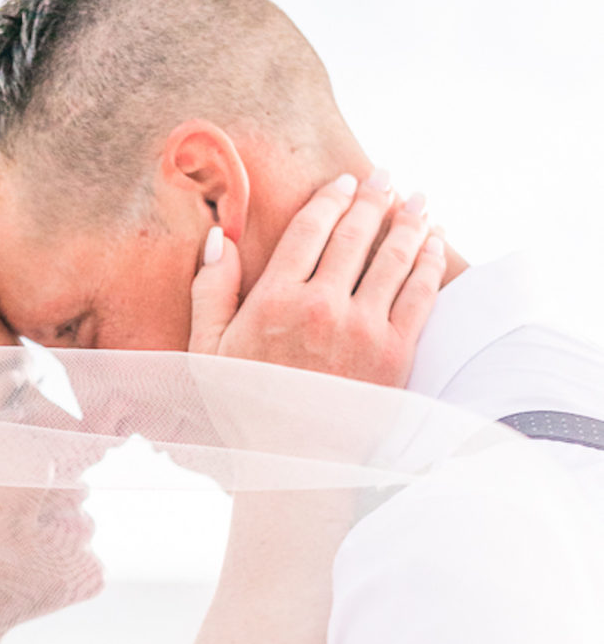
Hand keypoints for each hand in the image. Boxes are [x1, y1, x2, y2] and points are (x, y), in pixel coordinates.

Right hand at [190, 174, 444, 386]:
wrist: (295, 466)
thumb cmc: (246, 409)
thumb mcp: (208, 353)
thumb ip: (210, 292)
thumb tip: (217, 236)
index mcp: (274, 303)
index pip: (310, 229)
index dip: (331, 198)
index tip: (344, 182)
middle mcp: (321, 308)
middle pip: (355, 234)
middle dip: (374, 198)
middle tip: (386, 178)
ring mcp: (363, 330)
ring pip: (394, 257)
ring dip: (409, 221)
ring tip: (418, 201)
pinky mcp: (396, 354)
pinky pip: (420, 294)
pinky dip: (430, 261)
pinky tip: (434, 242)